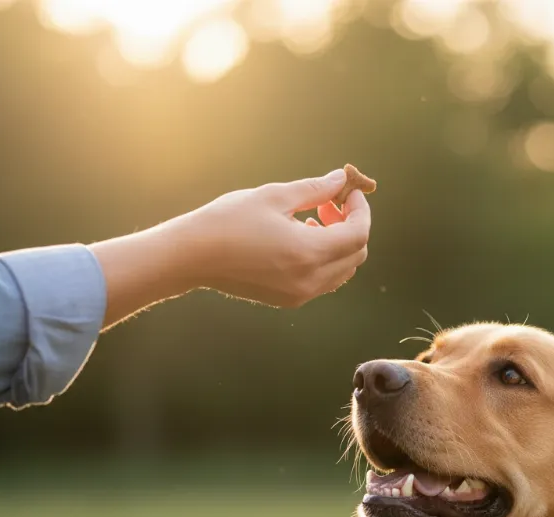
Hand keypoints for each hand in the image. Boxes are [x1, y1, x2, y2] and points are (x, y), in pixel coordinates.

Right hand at [181, 168, 370, 307]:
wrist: (193, 257)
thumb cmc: (229, 220)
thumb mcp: (274, 196)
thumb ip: (314, 190)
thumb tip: (341, 179)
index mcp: (308, 253)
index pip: (359, 234)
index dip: (360, 209)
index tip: (349, 191)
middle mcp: (309, 280)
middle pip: (356, 255)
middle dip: (352, 225)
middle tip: (329, 203)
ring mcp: (300, 294)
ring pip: (343, 270)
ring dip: (339, 243)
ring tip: (314, 220)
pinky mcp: (289, 300)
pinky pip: (324, 280)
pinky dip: (325, 259)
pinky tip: (301, 238)